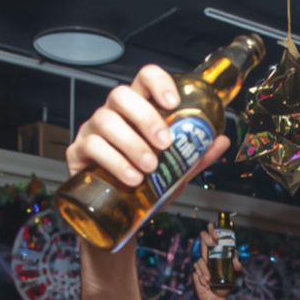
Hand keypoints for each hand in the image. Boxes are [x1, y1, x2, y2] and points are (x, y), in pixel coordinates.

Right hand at [66, 65, 229, 187]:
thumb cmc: (145, 188)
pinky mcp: (78, 153)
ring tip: (149, 168)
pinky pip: (92, 147)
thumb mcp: (175, 173)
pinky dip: (114, 162)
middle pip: (121, 95)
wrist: (121, 219)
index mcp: (136, 112)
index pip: (143, 79)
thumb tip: (221, 141)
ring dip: (131, 144)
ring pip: (105, 121)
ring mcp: (92, 131)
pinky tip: (132, 178)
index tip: (174, 103)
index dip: (158, 83)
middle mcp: (112, 115)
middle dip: (146, 117)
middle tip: (164, 144)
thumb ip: (195, 157)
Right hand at [193, 224, 242, 299]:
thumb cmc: (225, 283)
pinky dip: (202, 277)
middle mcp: (209, 257)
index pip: (214, 240)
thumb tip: (237, 262)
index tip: (212, 227)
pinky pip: (197, 270)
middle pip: (204, 242)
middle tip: (205, 234)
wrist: (217, 297)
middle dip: (204, 236)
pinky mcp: (197, 272)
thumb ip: (237, 267)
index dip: (212, 232)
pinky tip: (206, 283)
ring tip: (209, 279)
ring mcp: (202, 264)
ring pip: (200, 260)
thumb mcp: (234, 274)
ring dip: (204, 269)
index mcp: (217, 255)